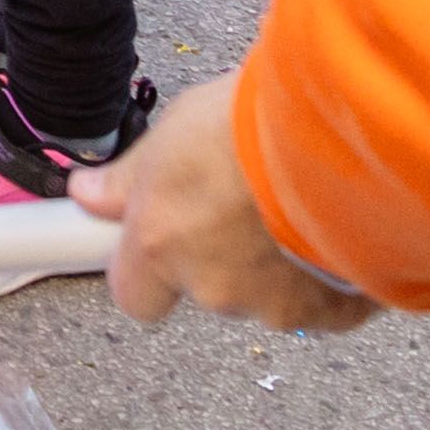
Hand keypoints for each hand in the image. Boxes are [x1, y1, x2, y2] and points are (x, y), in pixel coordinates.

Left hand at [71, 75, 376, 335]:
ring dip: (277, 262)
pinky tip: (335, 231)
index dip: (148, 273)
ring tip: (295, 203)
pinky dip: (328, 276)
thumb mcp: (173, 132)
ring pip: (267, 294)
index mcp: (160, 245)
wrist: (341, 132)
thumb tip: (89, 194)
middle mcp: (212, 286)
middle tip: (244, 199)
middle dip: (222, 255)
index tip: (160, 244)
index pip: (133, 296)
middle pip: (207, 288)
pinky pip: (325, 304)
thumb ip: (128, 179)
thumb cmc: (254, 119)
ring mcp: (274, 304)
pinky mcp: (332, 309)